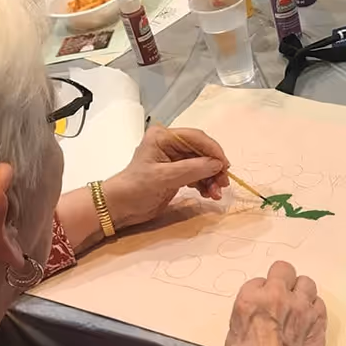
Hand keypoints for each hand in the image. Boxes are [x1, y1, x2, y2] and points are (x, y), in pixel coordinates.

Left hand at [103, 126, 229, 228]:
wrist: (120, 208)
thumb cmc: (137, 188)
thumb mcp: (165, 178)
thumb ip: (193, 169)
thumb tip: (218, 164)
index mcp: (163, 137)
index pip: (196, 137)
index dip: (213, 150)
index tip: (225, 166)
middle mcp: (170, 144)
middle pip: (201, 151)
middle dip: (214, 167)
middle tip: (223, 184)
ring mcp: (174, 159)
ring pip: (202, 164)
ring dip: (211, 178)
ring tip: (215, 194)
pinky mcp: (176, 173)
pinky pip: (197, 174)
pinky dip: (205, 184)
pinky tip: (208, 194)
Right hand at [226, 261, 326, 345]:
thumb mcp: (233, 340)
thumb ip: (245, 315)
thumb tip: (253, 310)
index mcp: (251, 301)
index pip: (257, 280)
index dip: (259, 293)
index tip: (261, 304)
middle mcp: (277, 298)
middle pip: (284, 269)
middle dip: (281, 281)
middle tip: (280, 296)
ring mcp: (302, 308)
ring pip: (306, 282)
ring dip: (300, 292)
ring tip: (295, 307)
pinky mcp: (319, 321)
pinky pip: (319, 302)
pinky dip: (313, 308)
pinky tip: (306, 320)